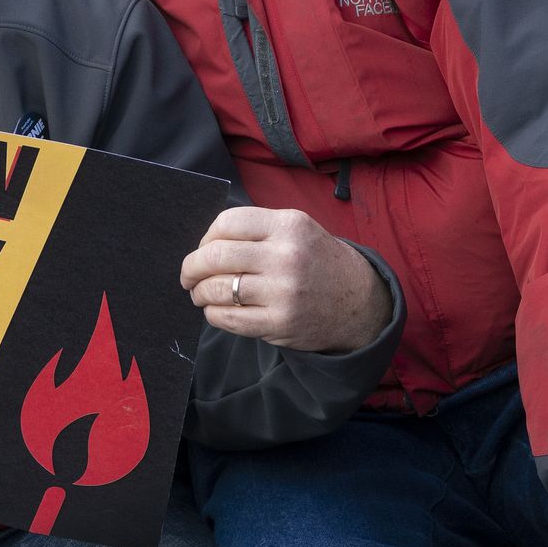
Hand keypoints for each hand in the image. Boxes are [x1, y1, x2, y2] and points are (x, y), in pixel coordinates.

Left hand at [179, 206, 392, 352]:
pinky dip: (213, 314)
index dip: (206, 237)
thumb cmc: (317, 261)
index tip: (203, 248)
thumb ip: (257, 229)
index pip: (227, 222)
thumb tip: (206, 243)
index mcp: (288, 225)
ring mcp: (283, 292)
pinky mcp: (280, 323)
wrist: (359, 302)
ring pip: (217, 289)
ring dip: (199, 292)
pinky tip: (215, 310)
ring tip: (200, 294)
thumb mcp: (297, 229)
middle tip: (188, 275)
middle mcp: (286, 256)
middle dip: (192, 266)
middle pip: (216, 256)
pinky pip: (228, 318)